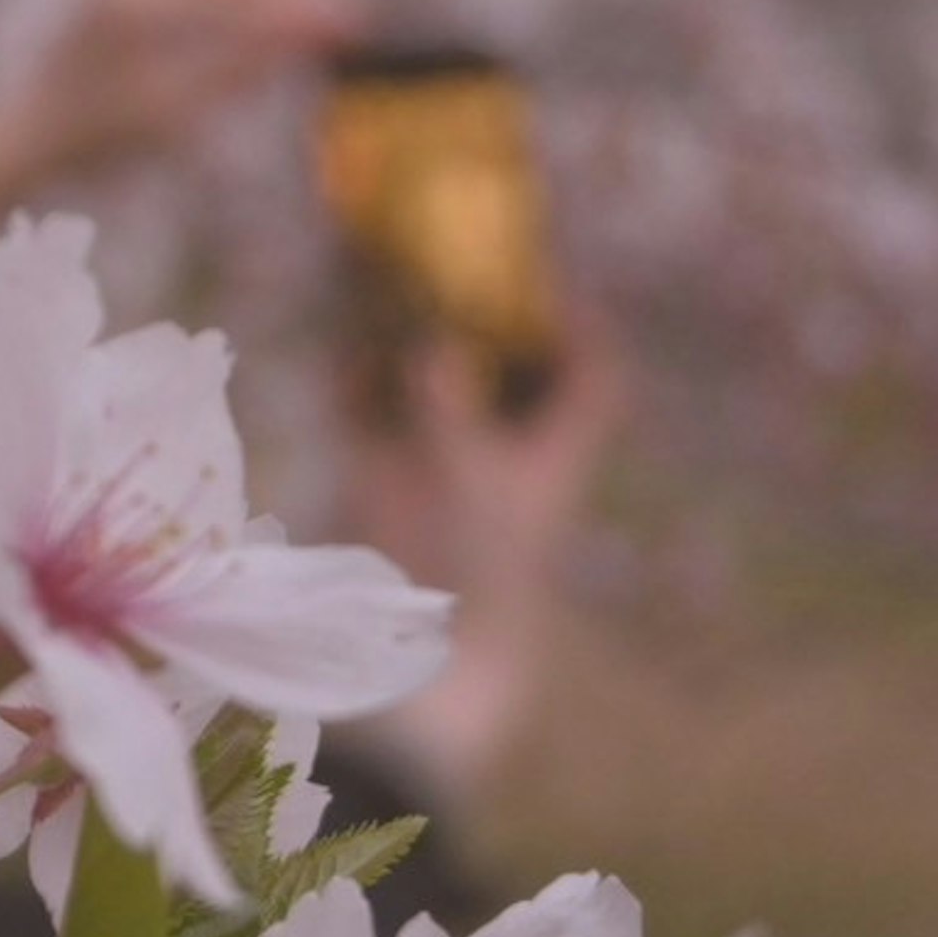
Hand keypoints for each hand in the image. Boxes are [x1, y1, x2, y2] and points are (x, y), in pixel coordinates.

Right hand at [344, 317, 625, 795]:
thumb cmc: (463, 584)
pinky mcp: (378, 486)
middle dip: (477, 312)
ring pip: (431, 382)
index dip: (582, 329)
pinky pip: (370, 412)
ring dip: (409, 332)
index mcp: (548, 462)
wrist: (409, 678)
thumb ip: (452, 412)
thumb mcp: (468, 489)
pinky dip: (357, 376)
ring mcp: (436, 472)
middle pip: (505, 367)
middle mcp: (498, 460)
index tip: (550, 282)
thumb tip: (436, 348)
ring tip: (386, 276)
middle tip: (449, 258)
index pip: (592, 383)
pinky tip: (345, 341)